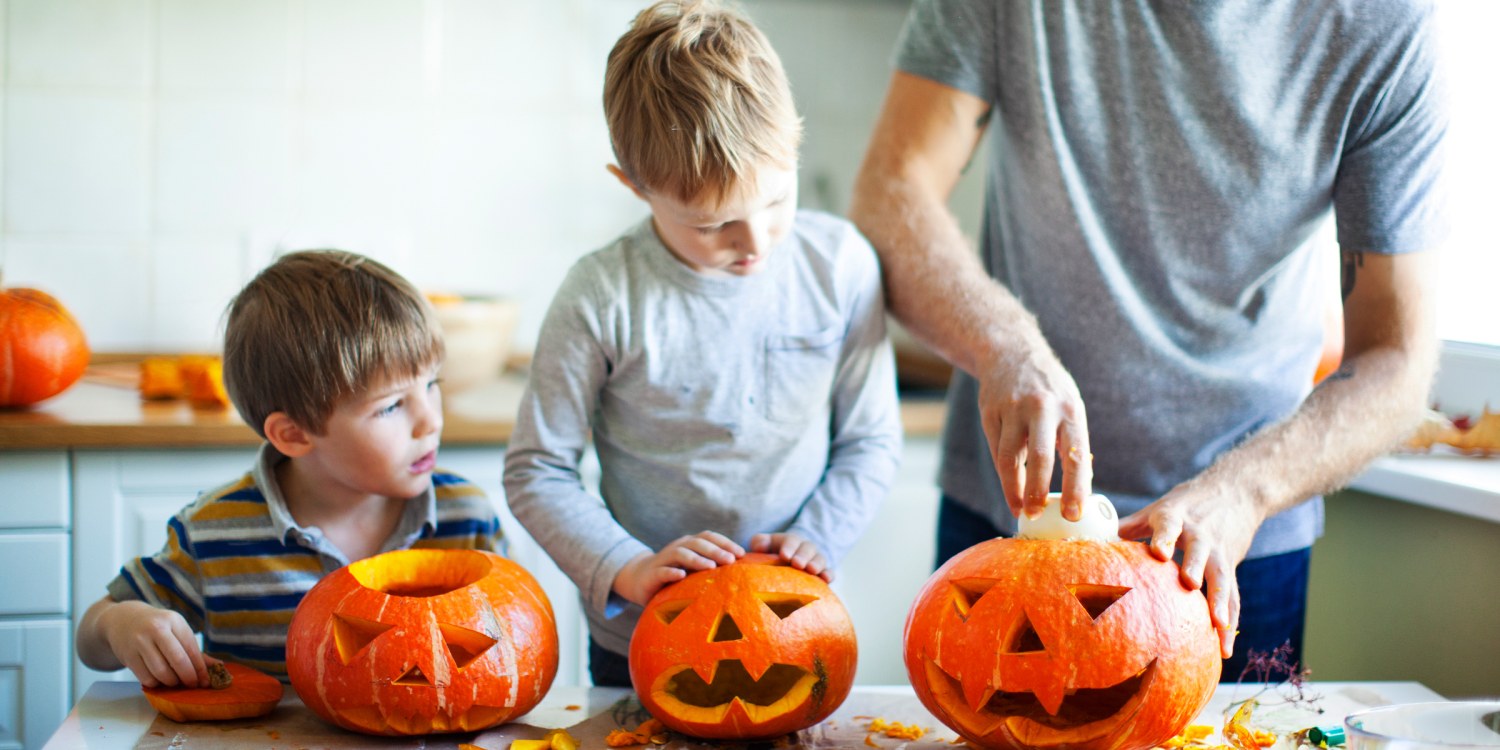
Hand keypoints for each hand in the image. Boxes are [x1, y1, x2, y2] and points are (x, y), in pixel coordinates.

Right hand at [98, 600, 207, 687]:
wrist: (123, 619)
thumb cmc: (157, 627)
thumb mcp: (176, 630)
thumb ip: (194, 649)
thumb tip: (218, 666)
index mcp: (174, 620)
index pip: (191, 648)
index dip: (200, 668)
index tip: (206, 681)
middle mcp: (156, 628)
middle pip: (178, 660)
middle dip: (188, 677)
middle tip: (192, 685)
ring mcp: (140, 642)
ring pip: (161, 672)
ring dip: (171, 682)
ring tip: (174, 681)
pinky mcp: (128, 655)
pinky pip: (146, 678)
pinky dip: (156, 683)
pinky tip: (159, 679)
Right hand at [613, 531, 744, 605]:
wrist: (639, 579)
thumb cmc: (675, 575)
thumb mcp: (694, 570)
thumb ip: (712, 567)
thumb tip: (742, 574)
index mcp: (690, 544)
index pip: (710, 537)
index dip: (726, 542)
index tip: (742, 553)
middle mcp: (678, 547)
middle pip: (698, 543)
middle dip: (716, 551)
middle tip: (731, 560)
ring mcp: (664, 559)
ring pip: (681, 554)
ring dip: (697, 559)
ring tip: (711, 567)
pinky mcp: (653, 574)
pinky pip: (663, 570)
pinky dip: (672, 572)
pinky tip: (681, 576)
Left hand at [750, 532, 831, 581]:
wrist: (785, 564)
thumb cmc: (771, 554)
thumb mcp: (763, 545)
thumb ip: (759, 542)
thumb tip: (760, 547)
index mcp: (791, 541)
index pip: (791, 541)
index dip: (788, 547)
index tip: (784, 556)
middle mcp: (805, 549)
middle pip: (807, 548)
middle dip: (802, 555)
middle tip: (797, 564)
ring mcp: (816, 561)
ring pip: (820, 559)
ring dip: (816, 564)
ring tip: (812, 570)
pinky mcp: (823, 573)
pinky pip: (829, 572)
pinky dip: (829, 575)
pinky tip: (826, 580)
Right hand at [976, 347, 1092, 520]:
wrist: (1010, 351)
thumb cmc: (1048, 388)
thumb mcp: (1069, 405)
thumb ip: (1071, 441)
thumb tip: (1079, 487)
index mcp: (1070, 409)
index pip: (1075, 455)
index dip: (1076, 488)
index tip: (1074, 514)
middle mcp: (1041, 408)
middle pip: (1039, 458)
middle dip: (1038, 492)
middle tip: (1037, 516)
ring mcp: (1012, 409)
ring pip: (1010, 457)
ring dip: (1014, 488)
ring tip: (1019, 509)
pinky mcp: (990, 412)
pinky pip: (996, 449)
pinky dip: (1004, 471)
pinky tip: (1010, 485)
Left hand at [1118, 481, 1261, 659]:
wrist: (1235, 491)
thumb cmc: (1185, 504)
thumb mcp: (1156, 509)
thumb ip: (1127, 526)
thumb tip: (1090, 543)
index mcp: (1176, 517)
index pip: (1169, 525)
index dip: (1165, 537)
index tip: (1159, 552)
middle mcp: (1201, 534)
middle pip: (1200, 551)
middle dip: (1196, 566)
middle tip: (1191, 583)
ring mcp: (1219, 551)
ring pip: (1223, 578)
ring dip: (1222, 603)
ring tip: (1219, 626)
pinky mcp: (1231, 566)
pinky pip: (1233, 596)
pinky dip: (1231, 620)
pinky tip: (1224, 648)